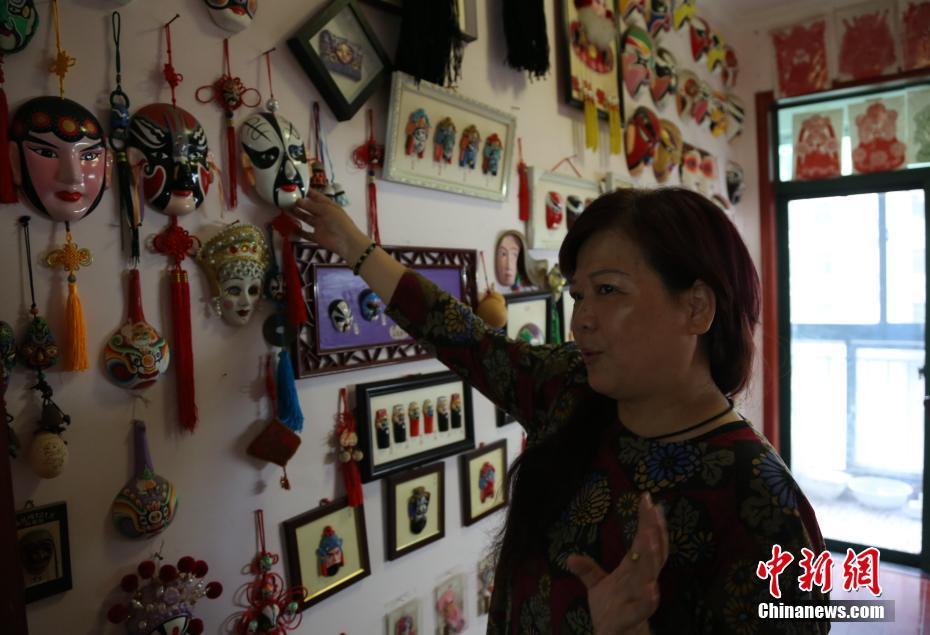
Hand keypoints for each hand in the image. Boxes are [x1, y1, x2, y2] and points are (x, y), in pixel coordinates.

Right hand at [290, 190, 369, 262]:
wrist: (346, 242)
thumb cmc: (339, 222)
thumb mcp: (326, 210)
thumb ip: (312, 206)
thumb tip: (298, 200)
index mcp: (328, 205)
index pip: (316, 196)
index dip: (307, 192)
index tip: (295, 187)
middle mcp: (323, 214)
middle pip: (309, 207)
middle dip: (299, 202)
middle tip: (285, 198)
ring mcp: (319, 225)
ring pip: (306, 218)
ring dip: (297, 214)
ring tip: (285, 208)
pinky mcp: (316, 237)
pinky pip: (305, 233)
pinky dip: (298, 231)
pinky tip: (289, 227)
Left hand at [566, 492, 667, 634]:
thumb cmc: (612, 612)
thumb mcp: (597, 587)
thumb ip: (588, 570)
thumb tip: (569, 557)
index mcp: (633, 571)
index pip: (643, 542)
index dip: (646, 521)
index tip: (646, 498)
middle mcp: (641, 582)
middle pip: (651, 553)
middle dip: (654, 532)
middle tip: (654, 509)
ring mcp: (638, 599)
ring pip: (648, 576)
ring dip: (651, 557)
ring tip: (650, 537)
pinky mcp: (631, 618)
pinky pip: (642, 609)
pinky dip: (649, 600)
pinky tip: (652, 588)